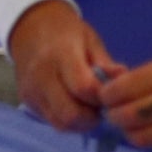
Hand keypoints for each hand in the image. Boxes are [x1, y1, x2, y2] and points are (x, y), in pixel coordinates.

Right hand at [7, 0, 123, 131]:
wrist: (29, 27)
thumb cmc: (66, 32)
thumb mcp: (89, 39)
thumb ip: (105, 64)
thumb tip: (124, 81)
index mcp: (60, 54)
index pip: (83, 88)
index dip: (101, 97)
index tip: (110, 94)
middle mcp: (41, 75)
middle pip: (70, 114)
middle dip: (92, 117)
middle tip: (100, 106)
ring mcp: (31, 91)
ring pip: (61, 123)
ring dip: (81, 122)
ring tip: (88, 107)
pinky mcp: (28, 102)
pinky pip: (52, 121)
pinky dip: (68, 120)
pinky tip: (75, 106)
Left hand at [99, 51, 151, 147]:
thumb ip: (141, 77)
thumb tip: (111, 89)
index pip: (124, 89)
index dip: (107, 94)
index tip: (104, 93)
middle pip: (128, 115)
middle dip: (112, 114)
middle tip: (109, 109)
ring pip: (138, 135)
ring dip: (124, 129)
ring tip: (124, 120)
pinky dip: (139, 137)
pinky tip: (140, 128)